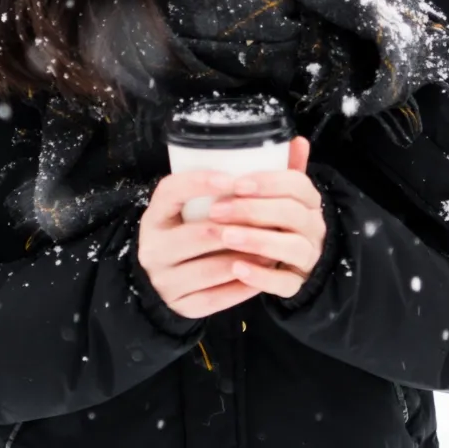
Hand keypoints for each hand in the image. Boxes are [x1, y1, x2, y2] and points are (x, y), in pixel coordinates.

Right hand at [138, 170, 261, 318]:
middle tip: (272, 222)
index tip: (234, 179)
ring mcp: (163, 279)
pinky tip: (263, 274)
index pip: (171, 191)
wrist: (168, 279)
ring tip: (273, 248)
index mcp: (155, 215)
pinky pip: (215, 298)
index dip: (201, 183)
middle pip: (198, 233)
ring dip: (246, 258)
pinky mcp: (179, 305)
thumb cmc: (192, 231)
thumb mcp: (197, 206)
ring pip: (211, 269)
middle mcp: (152, 247)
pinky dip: (243, 286)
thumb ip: (237, 178)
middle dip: (239, 227)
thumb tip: (296, 143)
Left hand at [207, 137, 326, 299]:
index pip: (297, 184)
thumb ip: (284, 169)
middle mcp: (315, 226)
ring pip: (292, 247)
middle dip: (253, 210)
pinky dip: (262, 276)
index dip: (267, 183)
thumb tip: (296, 139)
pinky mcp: (299, 283)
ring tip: (226, 236)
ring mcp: (309, 256)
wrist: (295, 262)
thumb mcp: (282, 194)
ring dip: (257, 240)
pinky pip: (286, 283)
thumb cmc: (279, 221)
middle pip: (292, 214)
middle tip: (217, 210)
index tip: (236, 183)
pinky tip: (237, 269)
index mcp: (310, 200)